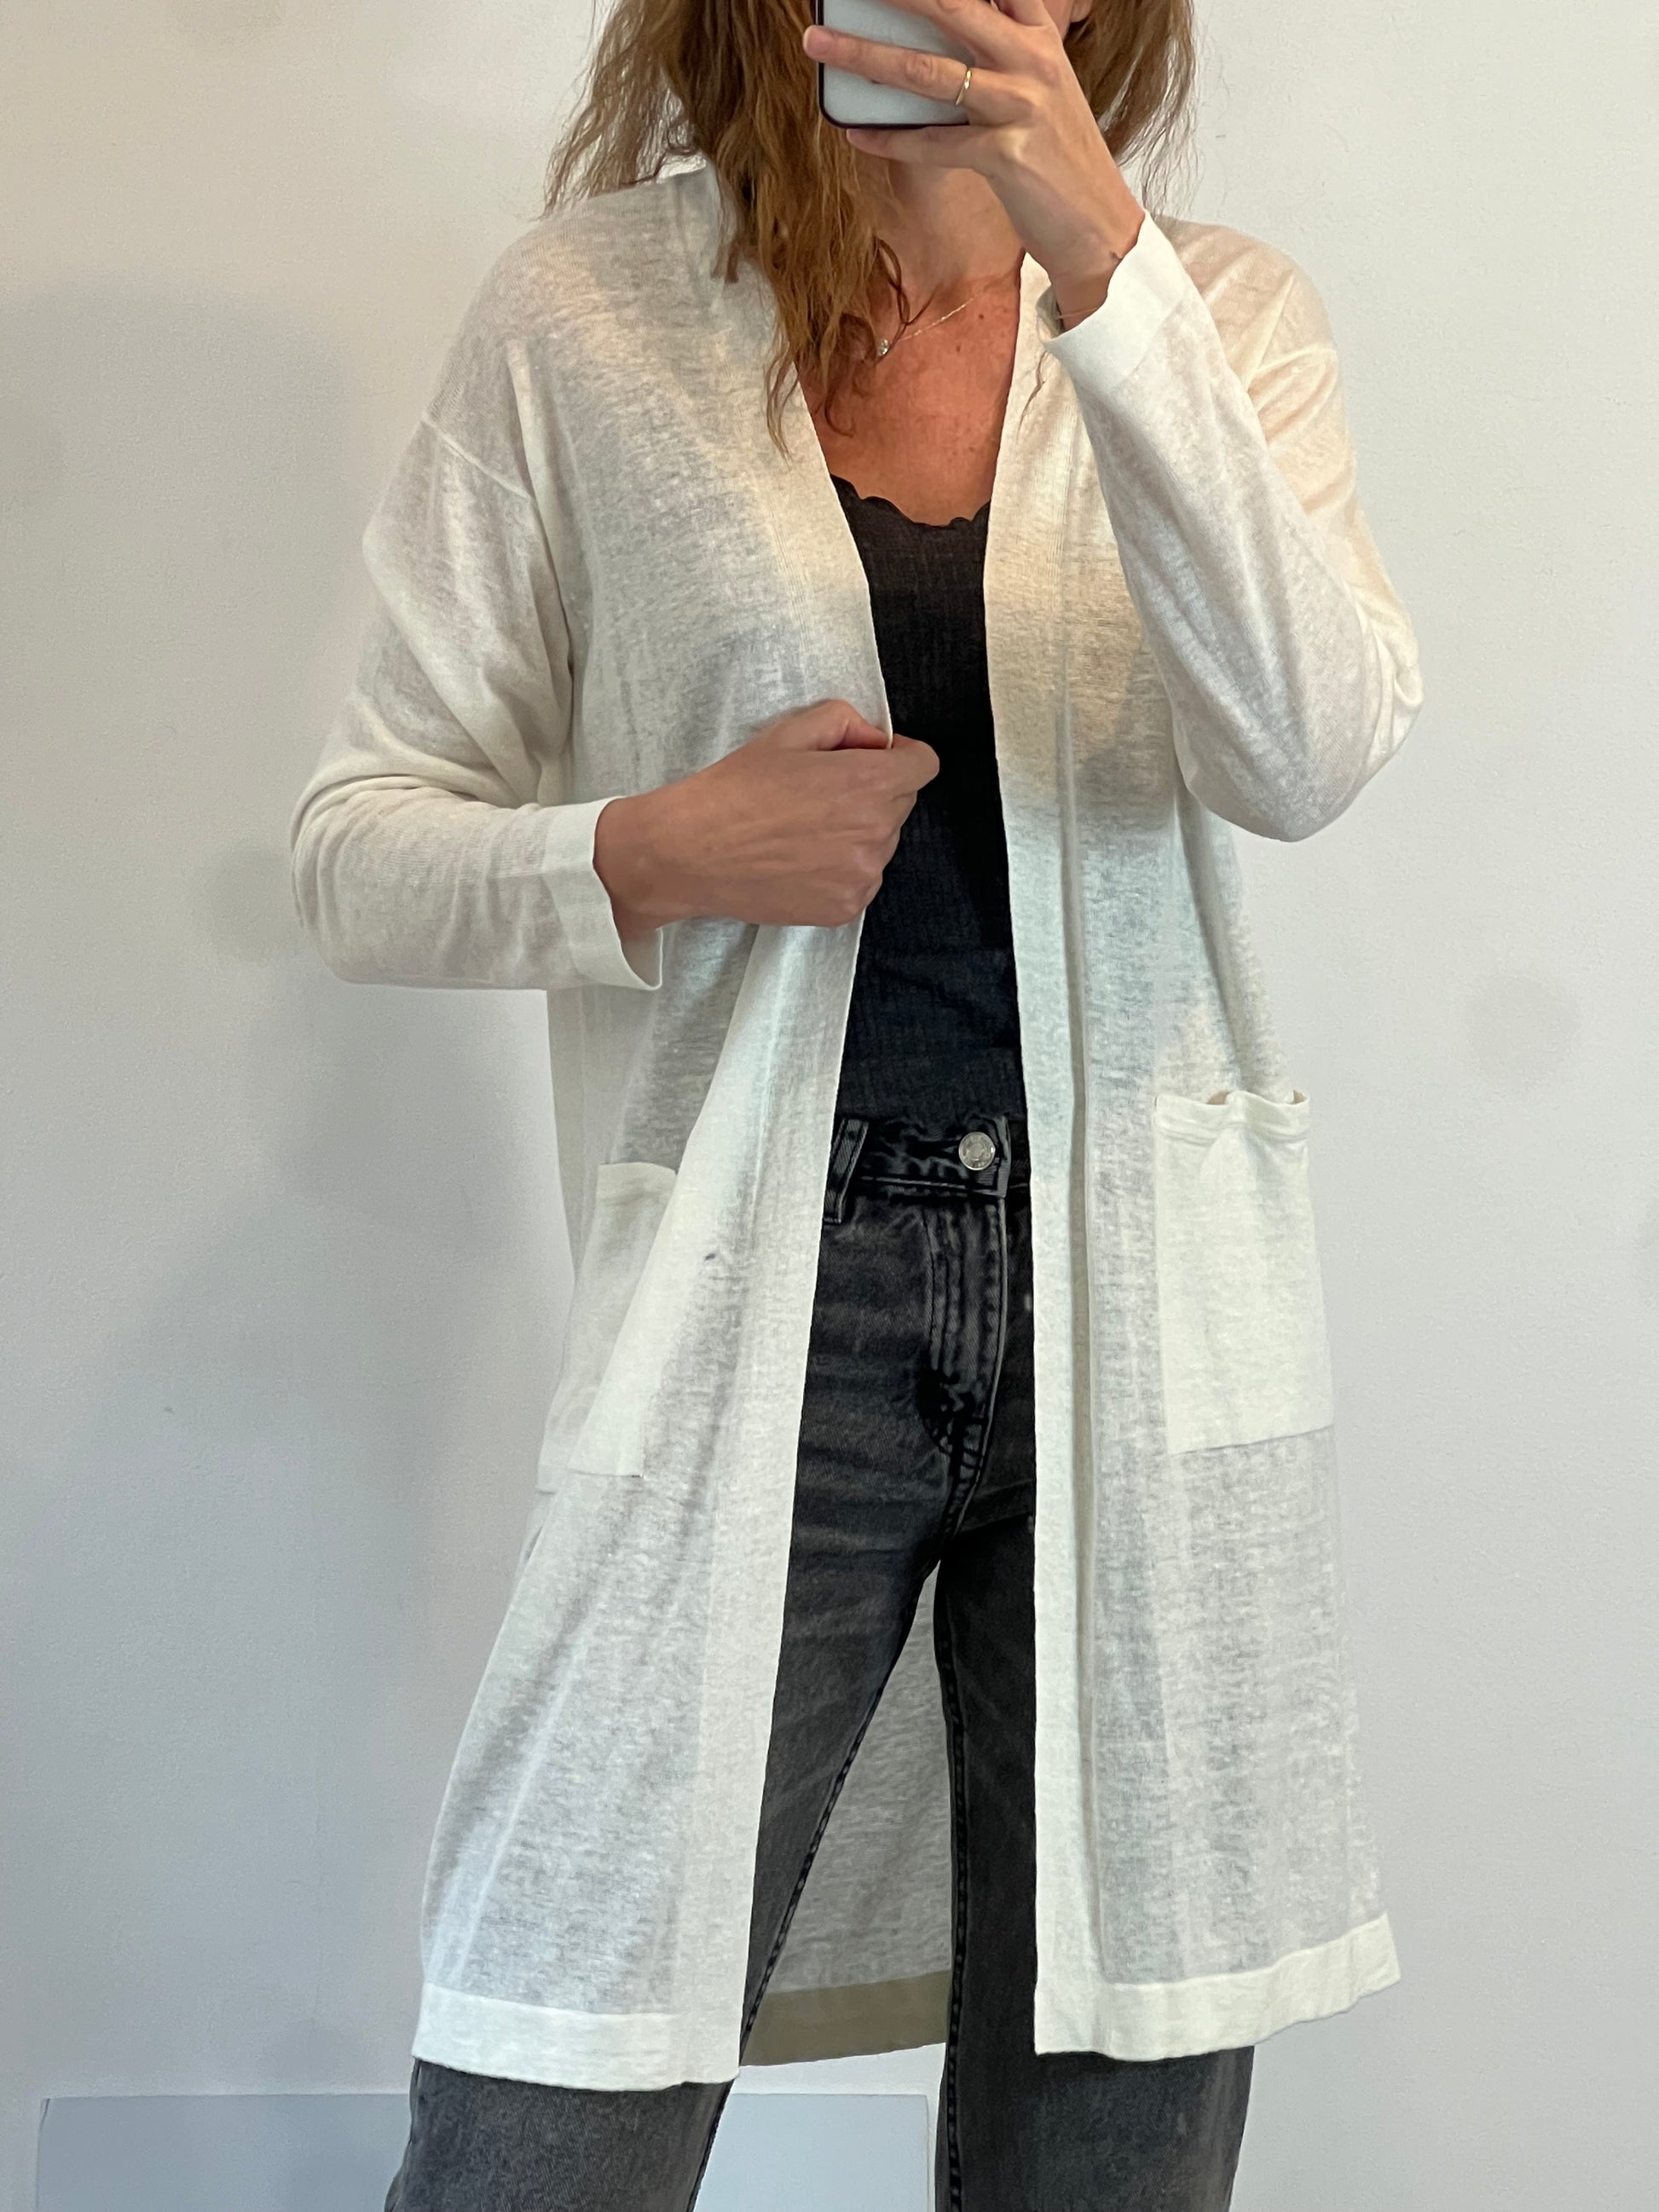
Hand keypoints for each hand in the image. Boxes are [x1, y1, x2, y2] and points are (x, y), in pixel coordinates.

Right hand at [593, 699, 939, 933]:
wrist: (691, 852)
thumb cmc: (734, 790)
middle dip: (874, 792)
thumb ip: (847, 722)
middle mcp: (875, 833)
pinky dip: (840, 868)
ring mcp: (861, 876)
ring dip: (857, 833)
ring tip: (803, 829)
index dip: (900, 755)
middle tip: (820, 792)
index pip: (925, 764)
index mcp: (868, 783)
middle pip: (902, 804)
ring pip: (882, 844)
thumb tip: (876, 740)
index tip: (873, 758)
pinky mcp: (844, 908)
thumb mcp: (789, 731)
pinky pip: (861, 879)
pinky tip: (800, 859)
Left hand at [800, 0, 1145, 322]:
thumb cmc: (1060, 161)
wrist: (1099, 228)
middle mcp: (1032, 62)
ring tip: (819, 44)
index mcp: (1041, 39)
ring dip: (864, 56)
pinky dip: (888, 140)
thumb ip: (999, 58)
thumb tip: (933, 43)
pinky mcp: (1005, 157)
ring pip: (928, 72)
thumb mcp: (1039, 93)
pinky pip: (931, 144)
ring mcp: (1020, 107)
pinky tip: (856, 135)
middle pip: (952, 7)